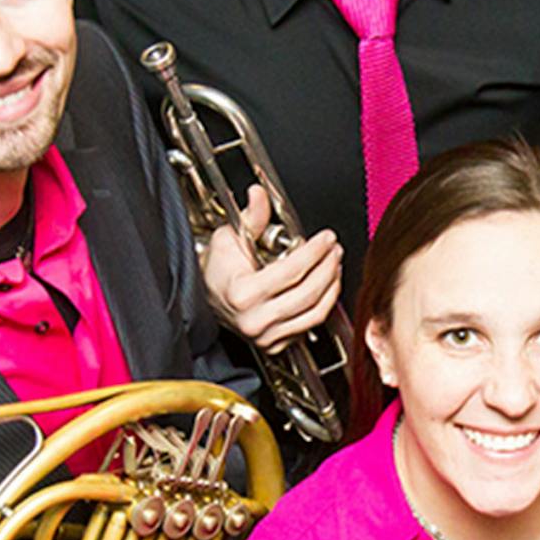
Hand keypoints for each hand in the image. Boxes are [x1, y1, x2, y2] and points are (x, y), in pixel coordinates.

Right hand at [201, 186, 341, 350]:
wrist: (204, 298)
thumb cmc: (217, 271)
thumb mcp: (229, 238)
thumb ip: (251, 217)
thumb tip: (259, 194)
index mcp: (243, 293)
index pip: (292, 270)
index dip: (315, 251)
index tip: (326, 238)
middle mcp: (255, 318)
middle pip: (309, 292)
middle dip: (328, 267)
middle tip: (335, 249)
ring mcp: (266, 335)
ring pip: (315, 313)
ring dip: (332, 286)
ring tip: (335, 265)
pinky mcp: (275, 345)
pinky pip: (310, 325)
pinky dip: (325, 305)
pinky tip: (328, 286)